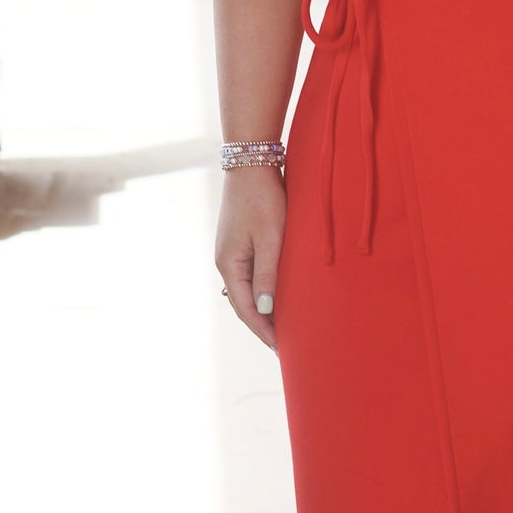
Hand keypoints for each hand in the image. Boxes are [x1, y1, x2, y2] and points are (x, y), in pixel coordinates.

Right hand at [214, 164, 286, 348]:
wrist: (251, 161)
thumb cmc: (264, 198)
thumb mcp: (271, 237)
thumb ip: (269, 274)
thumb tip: (265, 310)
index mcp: (230, 264)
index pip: (248, 310)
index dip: (265, 332)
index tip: (283, 350)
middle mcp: (225, 262)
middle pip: (244, 305)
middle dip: (264, 327)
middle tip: (286, 348)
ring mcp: (230, 252)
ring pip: (247, 291)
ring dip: (263, 311)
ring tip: (283, 329)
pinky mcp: (239, 243)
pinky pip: (250, 277)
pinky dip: (262, 293)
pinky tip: (276, 299)